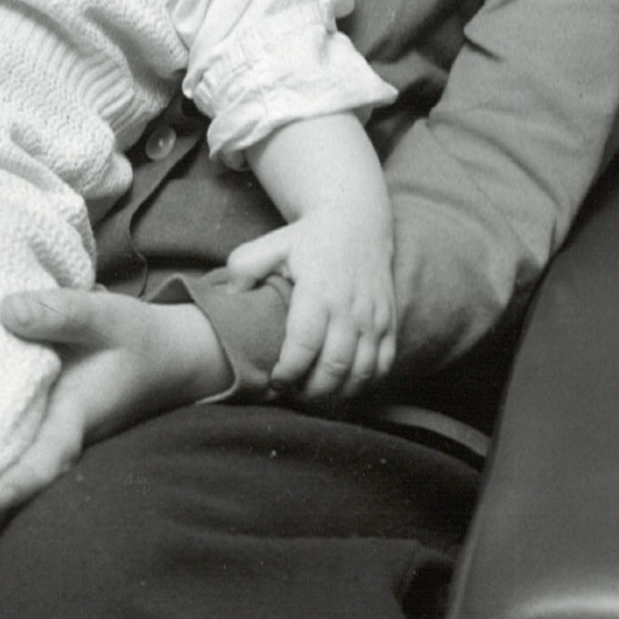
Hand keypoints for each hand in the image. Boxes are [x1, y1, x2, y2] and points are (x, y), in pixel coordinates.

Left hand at [0, 292, 232, 514]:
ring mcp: (48, 430)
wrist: (165, 357)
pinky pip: (5, 433)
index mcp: (78, 412)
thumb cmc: (134, 336)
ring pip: (7, 452)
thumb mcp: (105, 315)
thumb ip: (61, 312)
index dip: (24, 478)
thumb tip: (5, 312)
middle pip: (16, 465)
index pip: (51, 452)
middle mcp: (59, 432)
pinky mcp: (38, 419)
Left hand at [225, 201, 394, 400]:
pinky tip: (341, 388)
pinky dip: (363, 385)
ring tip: (312, 396)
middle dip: (310, 392)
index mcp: (319, 291)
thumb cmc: (307, 239)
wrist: (357, 222)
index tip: (273, 382)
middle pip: (334, 368)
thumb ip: (243, 268)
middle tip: (291, 395)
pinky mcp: (390, 324)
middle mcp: (351, 308)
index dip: (289, 371)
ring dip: (336, 394)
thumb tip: (228, 299)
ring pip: (361, 373)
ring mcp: (374, 319)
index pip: (305, 345)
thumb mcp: (270, 244)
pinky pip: (382, 367)